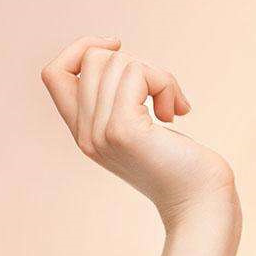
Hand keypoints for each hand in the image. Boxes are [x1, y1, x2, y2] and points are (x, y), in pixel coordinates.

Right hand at [41, 35, 240, 233]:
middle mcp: (85, 134)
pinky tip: (179, 111)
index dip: (81, 49)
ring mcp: (101, 133)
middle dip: (138, 64)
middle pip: (92, 59)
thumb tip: (117, 52)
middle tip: (164, 98)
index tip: (118, 49)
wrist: (202, 206)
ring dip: (158, 75)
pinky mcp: (123, 130)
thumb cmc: (185, 167)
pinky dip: (164, 82)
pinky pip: (137, 74)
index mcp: (85, 133)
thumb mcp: (145, 129)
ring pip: (116, 62)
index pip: (53, 73)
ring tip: (173, 108)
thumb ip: (124, 99)